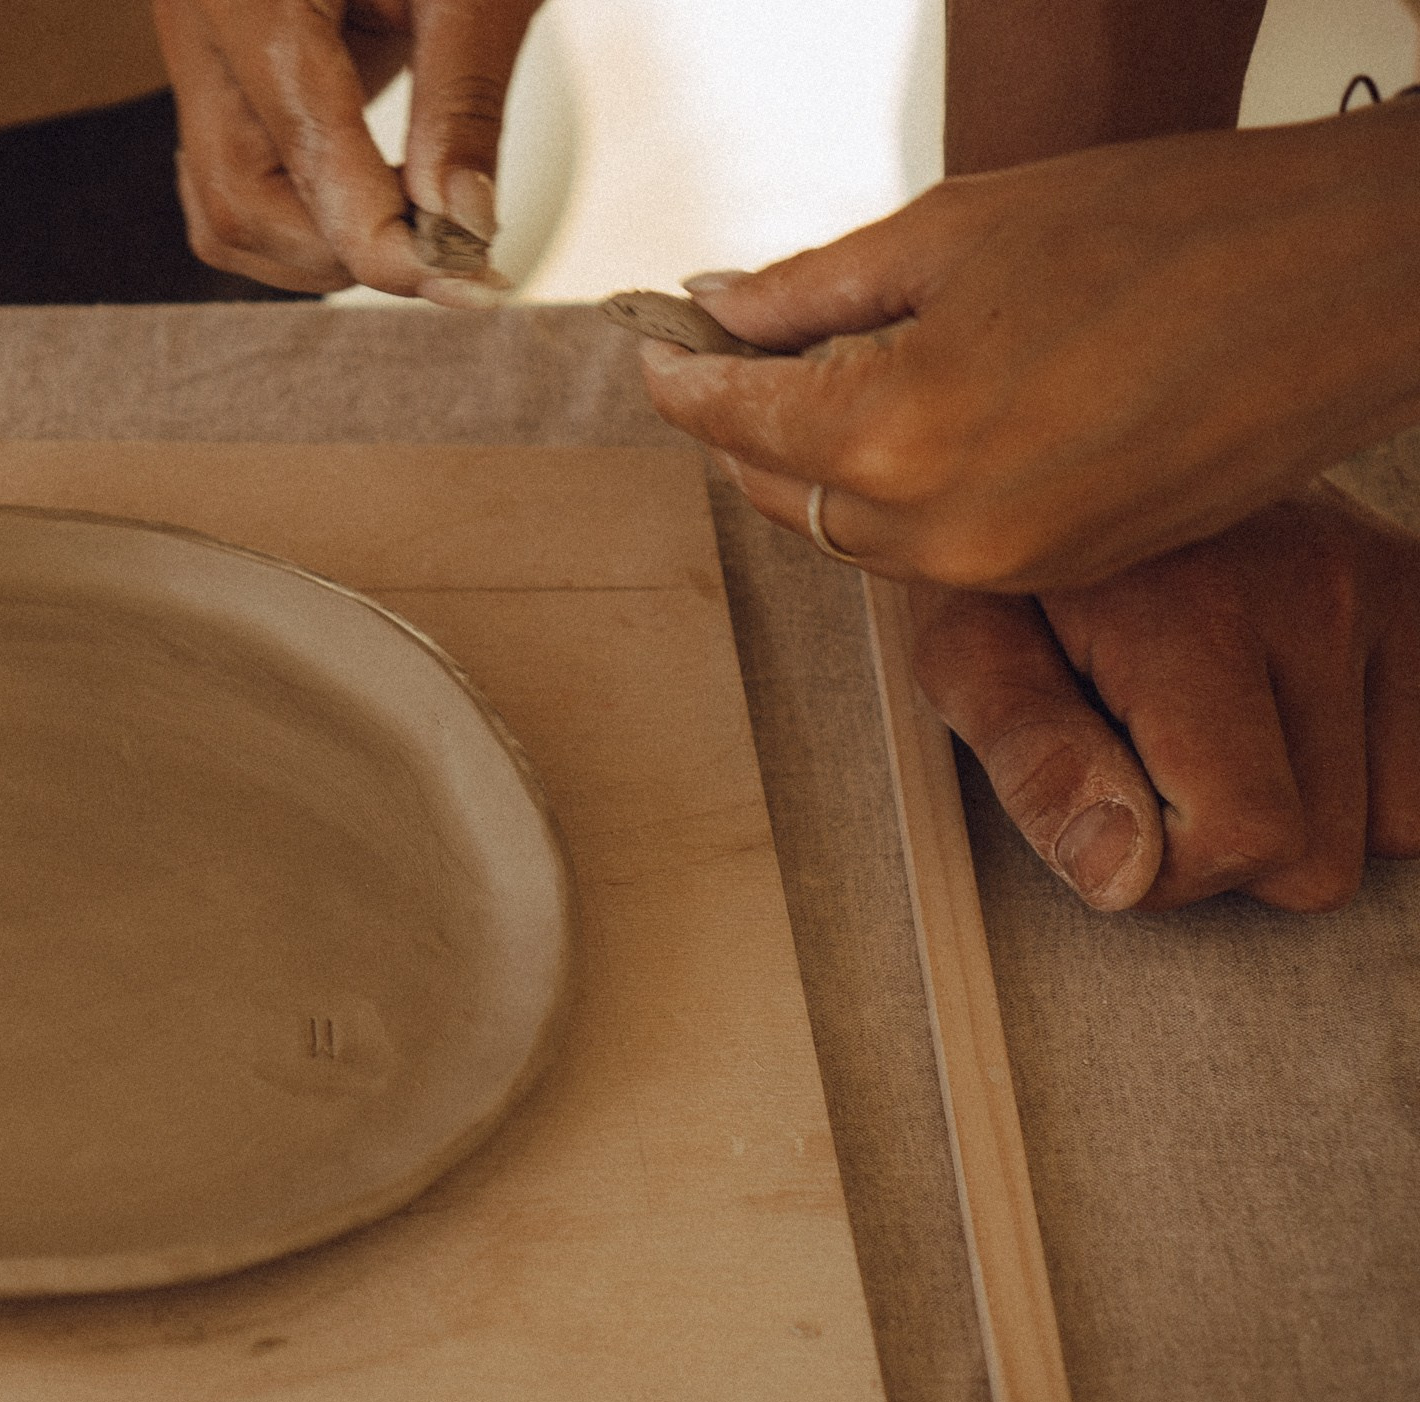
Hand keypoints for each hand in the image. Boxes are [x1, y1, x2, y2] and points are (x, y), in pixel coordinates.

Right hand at [152, 0, 535, 302]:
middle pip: (237, 203)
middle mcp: (200, 19)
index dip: (385, 237)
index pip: (305, 148)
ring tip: (417, 209)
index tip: (467, 282)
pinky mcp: (219, 68)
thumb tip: (465, 227)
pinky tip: (376, 187)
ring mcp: (197, 47)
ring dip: (321, 245)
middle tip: (446, 244)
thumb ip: (464, 101)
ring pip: (223, 212)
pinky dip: (303, 212)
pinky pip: (230, 180)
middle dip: (344, 249)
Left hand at [638, 98, 1419, 593]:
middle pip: (779, 490)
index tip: (656, 340)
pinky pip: (931, 549)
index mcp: (895, 433)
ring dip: (813, 466)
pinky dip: (894, 498)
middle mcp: (936, 528)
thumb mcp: (956, 231)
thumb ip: (816, 289)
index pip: (734, 419)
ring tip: (807, 382)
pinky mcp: (1060, 572)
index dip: (681, 374)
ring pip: (850, 532)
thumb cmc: (1165, 228)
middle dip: (740, 422)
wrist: (1347, 282)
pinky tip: (905, 426)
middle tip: (723, 351)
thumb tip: (721, 306)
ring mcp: (1003, 565)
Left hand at [910, 482, 1419, 910]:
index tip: (1107, 814)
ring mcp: (1391, 584)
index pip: (1251, 832)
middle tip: (1155, 761)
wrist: (1087, 447)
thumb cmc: (1018, 569)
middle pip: (1319, 863)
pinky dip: (1360, 776)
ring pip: (1392, 830)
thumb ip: (1034, 762)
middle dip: (1227, 848)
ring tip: (1216, 724)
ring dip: (1303, 810)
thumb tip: (1119, 872)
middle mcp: (1319, 586)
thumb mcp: (967, 656)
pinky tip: (1281, 713)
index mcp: (1193, 607)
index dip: (1167, 869)